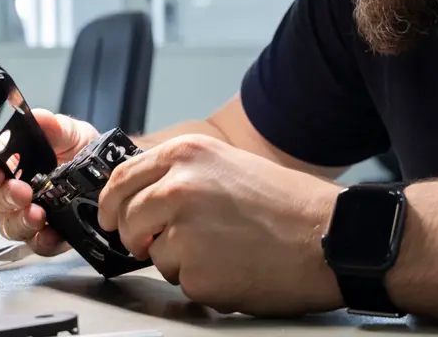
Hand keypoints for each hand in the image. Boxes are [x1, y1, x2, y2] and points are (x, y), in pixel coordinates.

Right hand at [0, 108, 98, 254]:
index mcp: (3, 162)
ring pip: (7, 226)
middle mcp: (6, 190)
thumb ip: (54, 126)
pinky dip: (42, 241)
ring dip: (20, 221)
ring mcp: (22, 215)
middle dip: (2, 197)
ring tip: (39, 214)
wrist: (108, 174)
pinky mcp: (43, 235)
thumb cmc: (80, 150)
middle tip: (22, 192)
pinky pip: (35, 244)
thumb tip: (39, 119)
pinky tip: (51, 233)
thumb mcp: (71, 133)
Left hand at [98, 134, 342, 315]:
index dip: (110, 202)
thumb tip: (143, 197)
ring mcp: (184, 232)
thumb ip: (182, 175)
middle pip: (126, 219)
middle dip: (135, 236)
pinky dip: (203, 281)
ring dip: (179, 259)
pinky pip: (182, 282)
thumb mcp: (227, 165)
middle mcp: (178, 188)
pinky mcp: (196, 273)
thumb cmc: (288, 203)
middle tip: (155, 242)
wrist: (329, 236)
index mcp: (185, 155)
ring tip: (223, 249)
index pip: (121, 178)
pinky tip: (234, 266)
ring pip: (154, 255)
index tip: (108, 215)